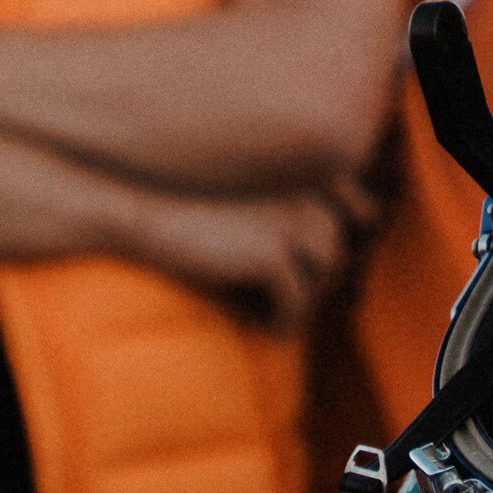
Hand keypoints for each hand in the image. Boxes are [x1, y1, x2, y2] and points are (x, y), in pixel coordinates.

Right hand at [119, 183, 362, 334]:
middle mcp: (306, 189)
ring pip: (323, 279)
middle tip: (278, 303)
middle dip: (311, 281)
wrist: (138, 209)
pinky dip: (282, 322)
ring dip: (299, 303)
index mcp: (302, 167)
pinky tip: (258, 325)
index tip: (315, 272)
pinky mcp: (273, 253)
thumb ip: (292, 224)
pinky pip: (298, 304)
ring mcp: (292, 219)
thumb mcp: (248, 207)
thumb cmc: (187, 211)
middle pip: (336, 251)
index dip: (339, 245)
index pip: (354, 210)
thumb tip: (340, 274)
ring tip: (269, 314)